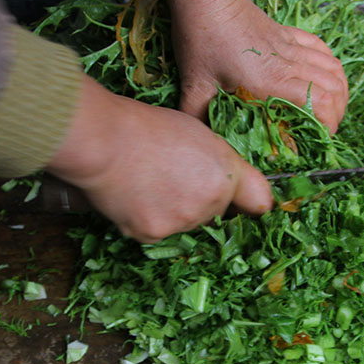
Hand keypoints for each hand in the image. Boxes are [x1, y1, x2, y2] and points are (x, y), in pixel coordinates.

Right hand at [47, 76, 272, 241]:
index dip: (250, 203)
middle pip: (217, 216)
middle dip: (203, 204)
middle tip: (174, 180)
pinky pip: (157, 233)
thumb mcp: (199, 135)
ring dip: (174, 213)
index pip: (260, 203)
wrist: (104, 141)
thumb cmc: (148, 128)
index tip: (244, 204)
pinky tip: (134, 197)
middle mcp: (211, 204)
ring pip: (186, 226)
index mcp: (227, 175)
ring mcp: (182, 223)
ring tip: (149, 184)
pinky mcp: (153, 235)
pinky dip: (146, 220)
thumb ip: (220, 163)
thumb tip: (227, 183)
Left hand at [168, 0, 347, 133]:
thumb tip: (202, 142)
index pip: (320, 103)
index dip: (328, 123)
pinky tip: (326, 77)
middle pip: (334, 88)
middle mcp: (289, 64)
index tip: (320, 138)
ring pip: (334, 68)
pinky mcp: (288, 33)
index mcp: (272, 81)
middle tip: (324, 128)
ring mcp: (291, 46)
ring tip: (331, 108)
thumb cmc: (200, 40)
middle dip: (337, 113)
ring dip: (339, 91)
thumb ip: (199, 118)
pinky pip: (322, 49)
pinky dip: (331, 66)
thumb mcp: (194, 86)